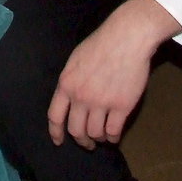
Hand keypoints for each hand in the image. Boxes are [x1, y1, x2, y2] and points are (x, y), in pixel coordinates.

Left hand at [48, 0, 179, 149]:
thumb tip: (69, 99)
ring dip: (98, 139)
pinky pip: (113, 131)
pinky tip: (114, 136)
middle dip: (81, 140)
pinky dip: (113, 137)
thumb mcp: (75, 60)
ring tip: (102, 138)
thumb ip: (71, 81)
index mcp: (66, 83)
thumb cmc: (101, 43)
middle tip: (87, 143)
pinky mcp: (122, 106)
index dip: (56, 132)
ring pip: (95, 133)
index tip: (58, 141)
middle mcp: (81, 96)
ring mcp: (101, 103)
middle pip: (76, 130)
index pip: (55, 116)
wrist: (126, 37)